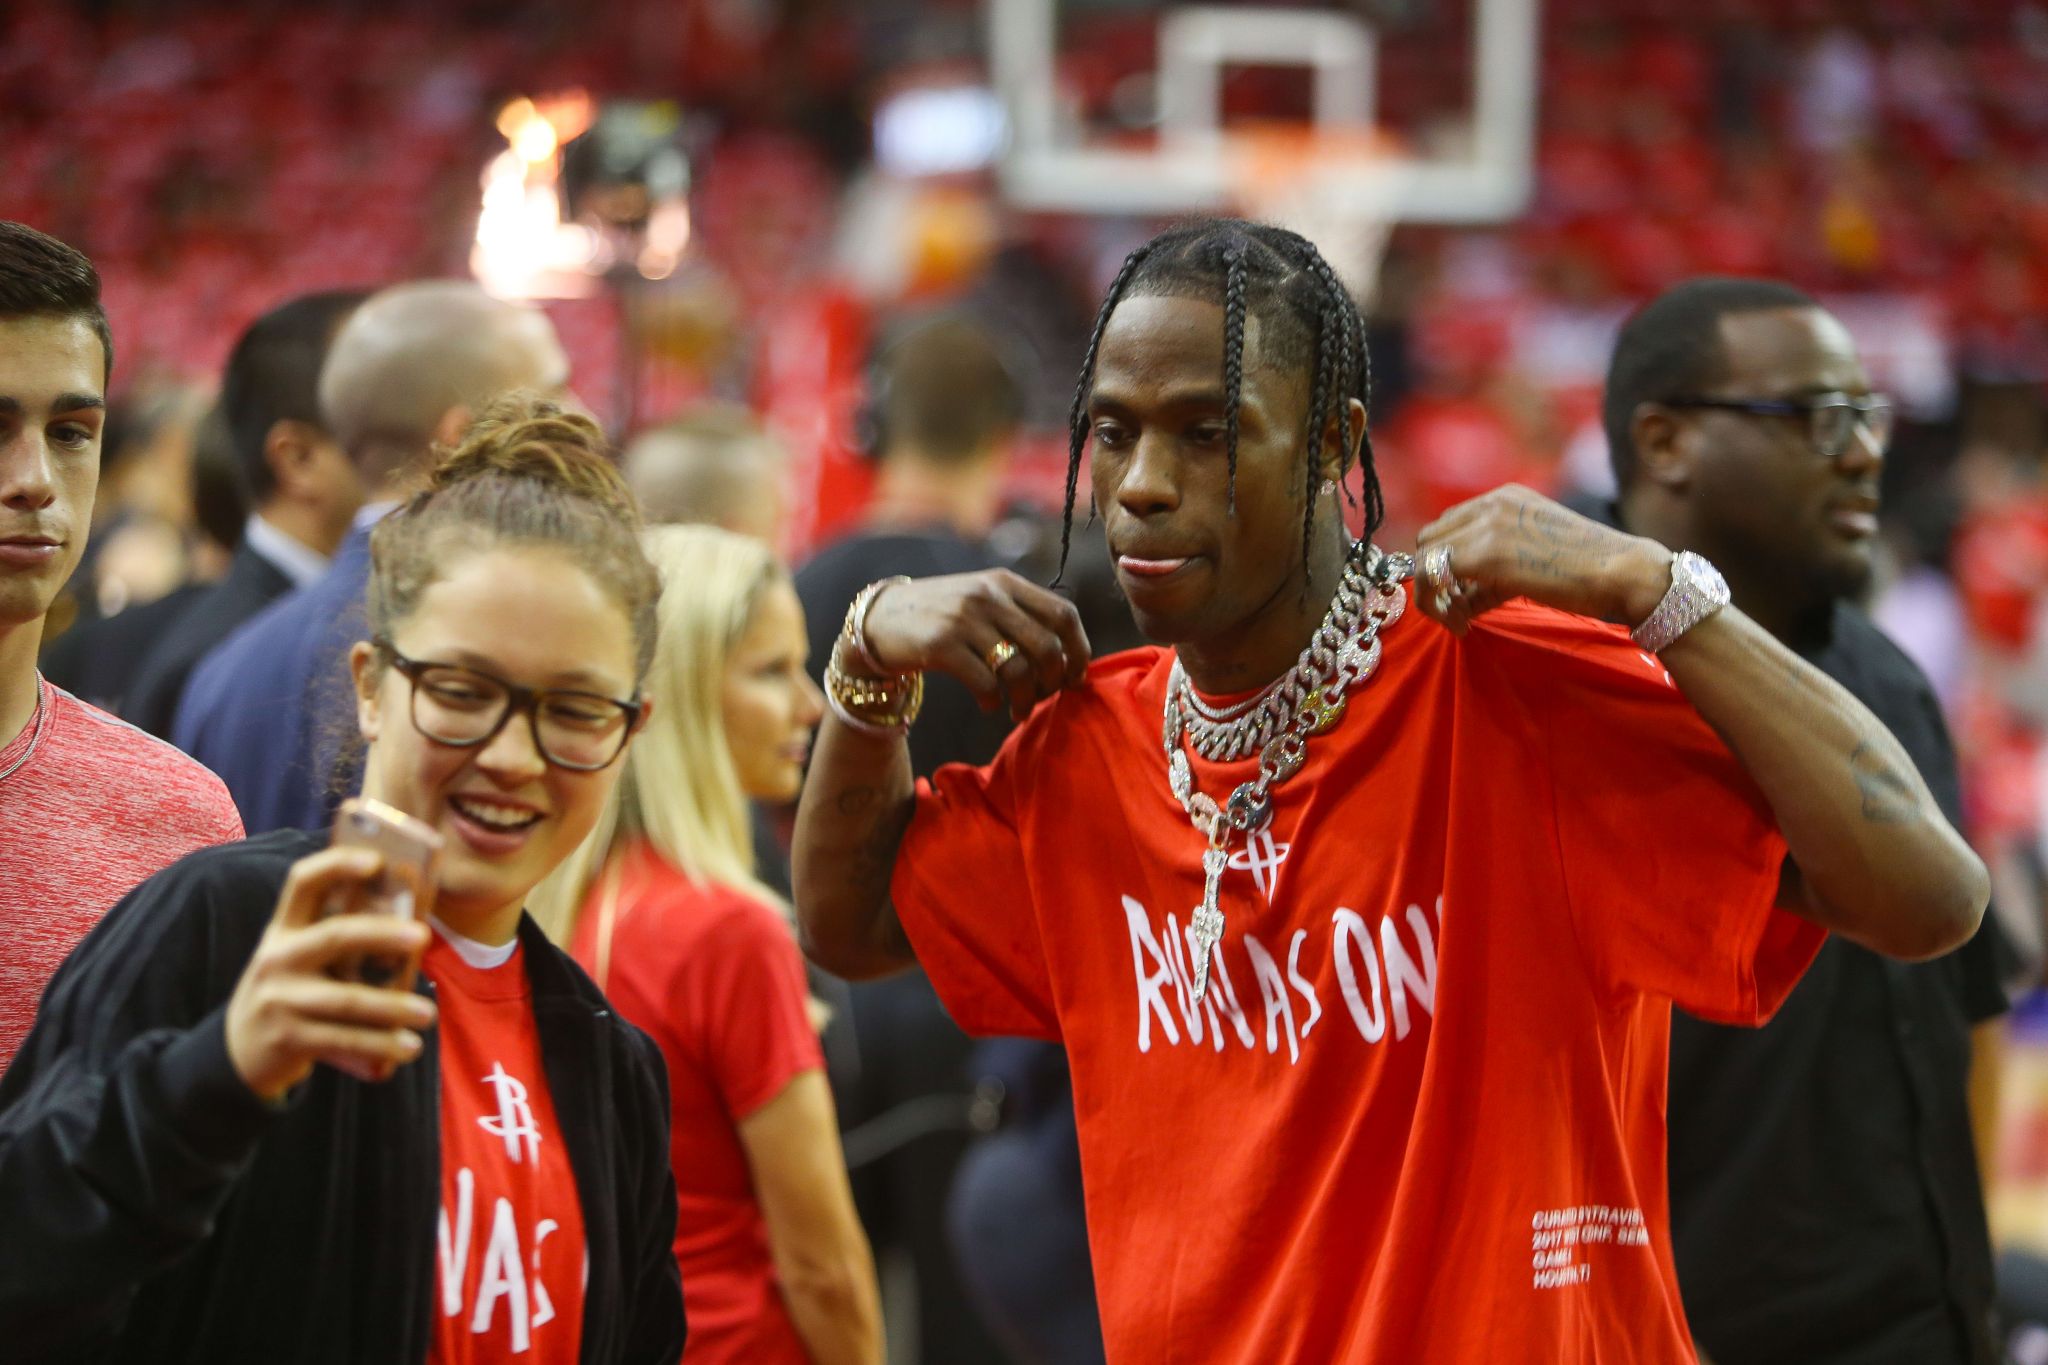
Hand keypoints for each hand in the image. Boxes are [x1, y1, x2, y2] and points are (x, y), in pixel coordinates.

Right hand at [224, 846, 437, 1101]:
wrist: (238, 1054)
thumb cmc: (290, 994)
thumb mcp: (297, 959)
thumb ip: (336, 941)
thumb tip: (410, 925)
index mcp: (283, 930)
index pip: (303, 882)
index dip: (338, 865)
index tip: (377, 859)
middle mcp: (277, 959)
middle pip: (335, 937)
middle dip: (382, 934)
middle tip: (422, 936)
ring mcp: (279, 1000)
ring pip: (347, 1000)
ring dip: (393, 1007)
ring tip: (427, 1013)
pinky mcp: (287, 1039)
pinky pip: (343, 1040)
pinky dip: (380, 1044)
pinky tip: (408, 1046)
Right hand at [859, 570, 1091, 721]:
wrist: (879, 620)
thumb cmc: (941, 616)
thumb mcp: (982, 599)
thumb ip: (1020, 616)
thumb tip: (1068, 656)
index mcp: (1005, 582)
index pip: (1063, 614)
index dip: (1079, 650)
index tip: (1076, 677)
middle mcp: (988, 595)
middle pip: (1047, 647)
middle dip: (1053, 682)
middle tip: (1045, 698)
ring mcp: (963, 619)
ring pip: (1019, 670)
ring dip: (1025, 700)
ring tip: (1018, 710)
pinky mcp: (940, 645)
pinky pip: (986, 684)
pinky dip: (995, 702)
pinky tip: (990, 704)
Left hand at [1413, 485, 1673, 635]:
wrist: (1623, 572)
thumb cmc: (1588, 572)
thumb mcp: (1532, 557)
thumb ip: (1492, 569)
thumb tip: (1458, 598)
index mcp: (1504, 497)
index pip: (1448, 526)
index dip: (1445, 564)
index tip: (1459, 596)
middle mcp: (1491, 502)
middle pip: (1430, 539)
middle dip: (1433, 577)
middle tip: (1456, 611)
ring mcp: (1487, 524)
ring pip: (1424, 556)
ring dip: (1432, 594)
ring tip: (1459, 620)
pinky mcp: (1486, 552)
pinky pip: (1432, 574)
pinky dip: (1436, 604)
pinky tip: (1462, 624)